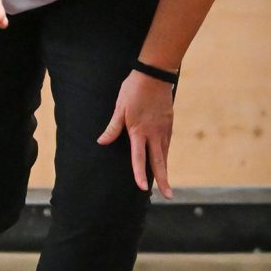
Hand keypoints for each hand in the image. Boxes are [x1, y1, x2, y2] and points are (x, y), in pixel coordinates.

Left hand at [97, 72, 175, 196]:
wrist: (155, 74)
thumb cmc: (133, 90)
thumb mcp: (119, 108)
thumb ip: (112, 128)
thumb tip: (101, 142)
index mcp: (139, 131)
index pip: (139, 158)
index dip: (140, 174)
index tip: (143, 188)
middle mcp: (154, 134)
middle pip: (160, 162)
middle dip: (164, 181)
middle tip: (168, 196)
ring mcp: (164, 129)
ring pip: (165, 154)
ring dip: (165, 169)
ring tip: (166, 184)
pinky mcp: (169, 124)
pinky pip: (167, 144)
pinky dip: (165, 155)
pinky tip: (163, 160)